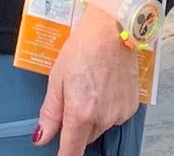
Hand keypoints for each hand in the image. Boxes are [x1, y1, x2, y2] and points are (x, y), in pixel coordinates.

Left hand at [34, 0, 142, 154]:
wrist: (112, 30)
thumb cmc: (82, 48)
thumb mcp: (57, 79)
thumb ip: (50, 113)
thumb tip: (41, 137)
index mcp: (81, 113)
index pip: (72, 150)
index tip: (60, 154)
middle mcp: (103, 118)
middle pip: (85, 137)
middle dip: (77, 125)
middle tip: (73, 97)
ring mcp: (120, 114)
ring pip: (100, 127)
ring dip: (93, 116)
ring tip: (91, 86)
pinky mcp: (132, 107)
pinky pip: (115, 117)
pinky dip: (108, 108)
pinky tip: (105, 86)